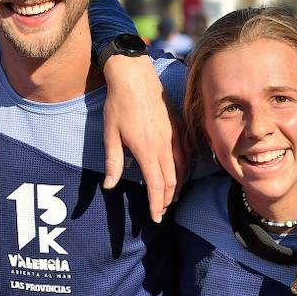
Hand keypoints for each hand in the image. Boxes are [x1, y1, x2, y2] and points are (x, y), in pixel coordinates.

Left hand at [101, 54, 177, 221]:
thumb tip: (109, 186)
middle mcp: (164, 145)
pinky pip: (187, 153)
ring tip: (172, 198)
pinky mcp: (179, 126)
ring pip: (182, 168)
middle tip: (161, 211)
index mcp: (146, 150)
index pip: (157, 186)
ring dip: (178, 186)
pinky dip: (185, 168)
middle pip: (172, 181)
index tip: (155, 218)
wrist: (134, 76)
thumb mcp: (110, 134)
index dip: (157, 205)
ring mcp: (174, 135)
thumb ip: (113, 162)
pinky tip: (182, 173)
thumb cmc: (118, 104)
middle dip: (167, 200)